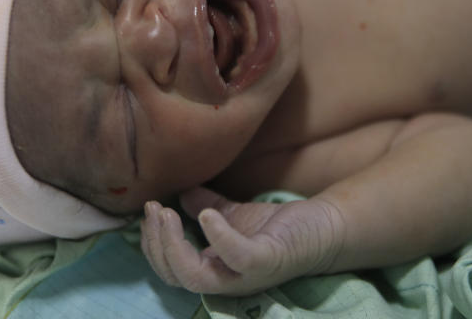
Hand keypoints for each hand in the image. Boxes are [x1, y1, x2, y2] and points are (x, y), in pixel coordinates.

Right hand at [139, 187, 343, 295]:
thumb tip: (181, 192)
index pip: (170, 269)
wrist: (323, 226)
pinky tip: (206, 214)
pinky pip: (238, 258)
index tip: (148, 210)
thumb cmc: (278, 226)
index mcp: (215, 271)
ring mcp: (246, 275)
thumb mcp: (234, 215)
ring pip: (195, 277)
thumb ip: (206, 206)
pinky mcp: (267, 261)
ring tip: (165, 213)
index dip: (153, 243)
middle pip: (175, 277)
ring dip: (173, 246)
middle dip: (156, 244)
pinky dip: (219, 237)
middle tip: (153, 209)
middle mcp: (226, 280)